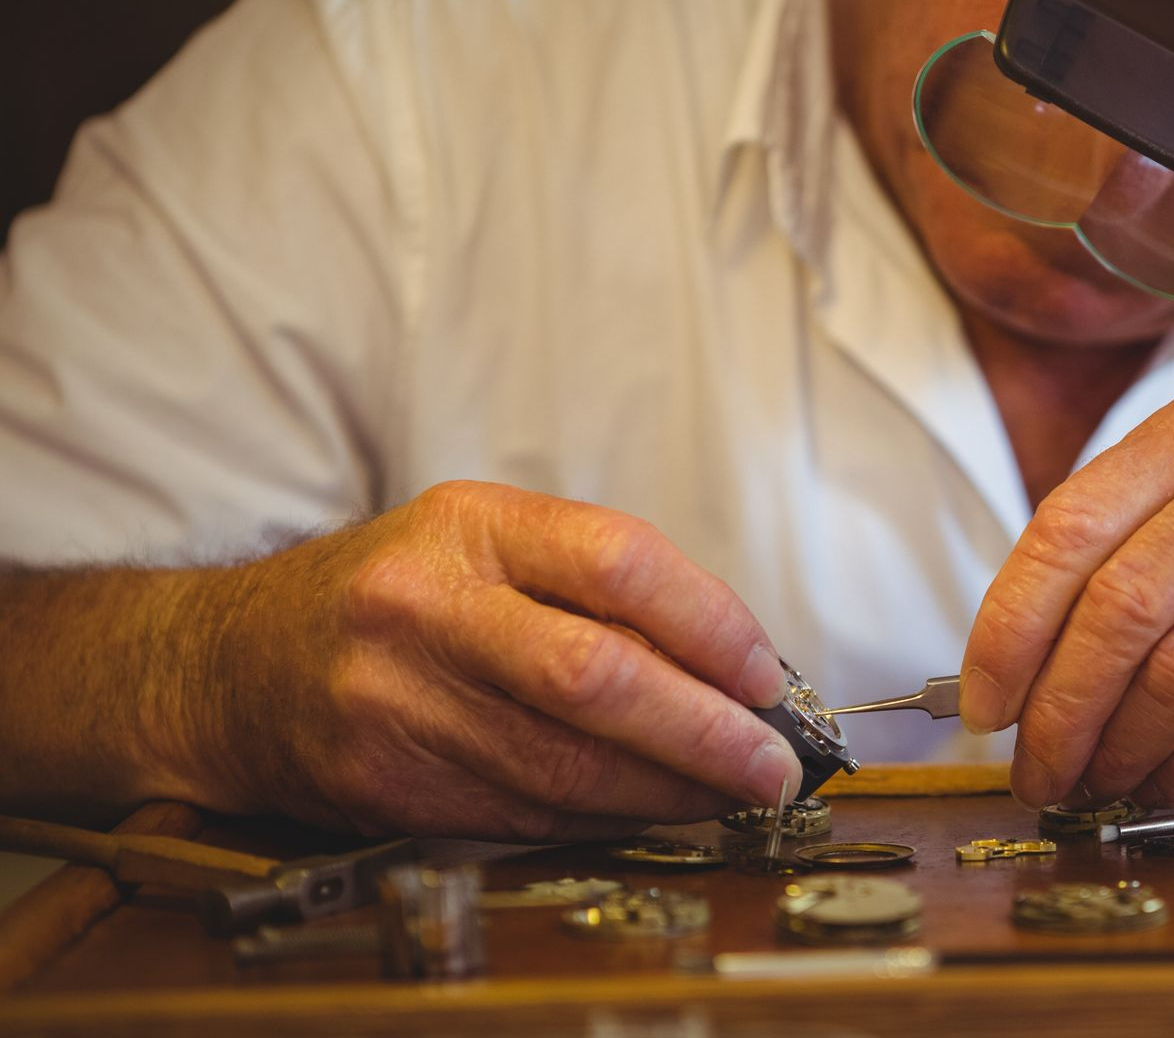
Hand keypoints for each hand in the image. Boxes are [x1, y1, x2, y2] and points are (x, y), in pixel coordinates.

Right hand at [195, 481, 802, 839]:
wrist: (233, 663)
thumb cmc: (392, 593)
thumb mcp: (484, 543)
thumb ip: (594, 586)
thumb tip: (730, 667)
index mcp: (469, 525)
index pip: (617, 562)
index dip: (711, 625)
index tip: (764, 678)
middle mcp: (424, 607)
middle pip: (596, 678)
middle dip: (705, 733)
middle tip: (770, 765)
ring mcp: (394, 701)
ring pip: (564, 766)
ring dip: (666, 792)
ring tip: (727, 794)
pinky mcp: (381, 783)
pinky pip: (522, 814)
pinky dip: (602, 818)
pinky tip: (648, 810)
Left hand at [959, 381, 1173, 809]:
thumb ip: (1132, 551)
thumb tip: (1011, 658)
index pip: (1069, 523)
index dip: (1009, 625)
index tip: (983, 700)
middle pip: (1119, 605)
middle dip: (1059, 707)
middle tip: (1034, 767)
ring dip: (1122, 748)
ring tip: (1094, 782)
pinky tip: (1165, 783)